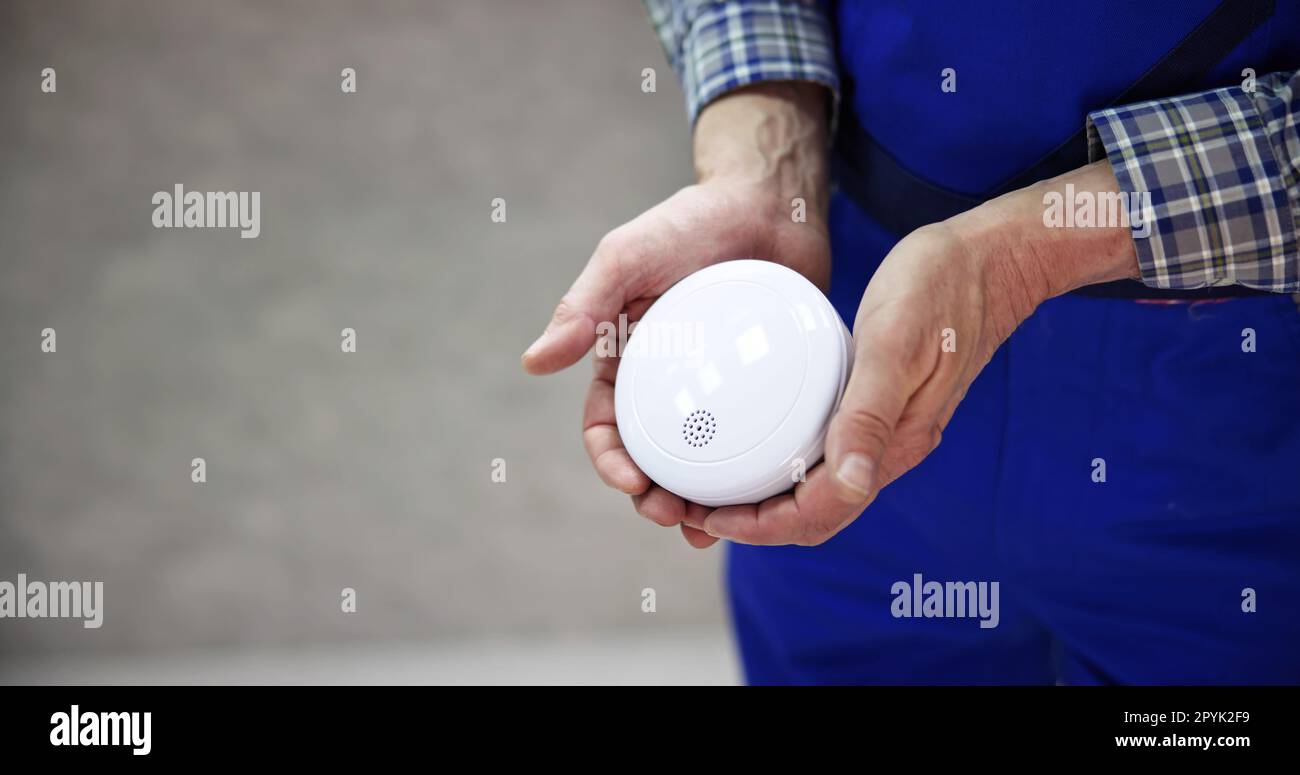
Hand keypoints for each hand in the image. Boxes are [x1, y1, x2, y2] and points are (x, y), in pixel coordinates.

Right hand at [521, 83, 831, 547]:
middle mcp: (669, 384)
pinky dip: (750, 478)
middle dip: (652, 496)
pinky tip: (761, 500)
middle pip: (653, 457)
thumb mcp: (628, 256)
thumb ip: (583, 306)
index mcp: (627, 361)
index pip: (606, 425)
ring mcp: (718, 391)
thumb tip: (533, 362)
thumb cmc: (691, 221)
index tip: (630, 480)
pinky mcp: (763, 389)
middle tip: (673, 515)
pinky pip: (756, 442)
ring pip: (703, 464)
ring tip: (710, 527)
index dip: (610, 460)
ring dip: (698, 502)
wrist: (769, 202)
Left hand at [700, 161, 1140, 544]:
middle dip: (755, 524)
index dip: (760, 527)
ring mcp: (890, 430)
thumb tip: (850, 484)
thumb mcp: (894, 343)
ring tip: (717, 487)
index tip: (709, 516)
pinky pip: (830, 457)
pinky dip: (788, 467)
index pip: (819, 514)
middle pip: (816, 516)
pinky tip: (759, 443)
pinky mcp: (884, 407)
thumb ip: (870, 415)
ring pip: (822, 492)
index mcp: (894, 442)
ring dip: (769, 502)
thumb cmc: (942, 288)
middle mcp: (892, 448)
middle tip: (697, 508)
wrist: (993, 259)